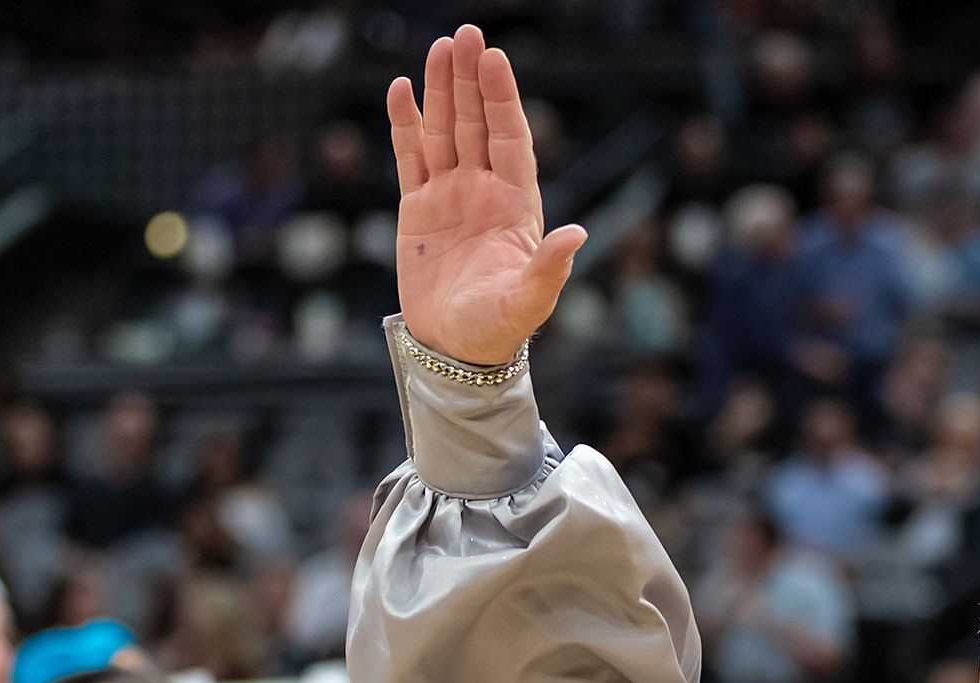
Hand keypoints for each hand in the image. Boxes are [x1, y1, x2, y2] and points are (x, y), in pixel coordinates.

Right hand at [387, 26, 586, 366]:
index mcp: (516, 205)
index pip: (510, 139)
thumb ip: (550, 268)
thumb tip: (578, 234)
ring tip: (439, 47)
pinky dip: (405, 124)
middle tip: (466, 34)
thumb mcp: (528, 302)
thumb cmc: (498, 330)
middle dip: (471, 80)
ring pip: (445, 131)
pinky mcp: (417, 208)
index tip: (494, 60)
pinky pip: (410, 157)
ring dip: (442, 90)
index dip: (502, 100)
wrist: (455, 351)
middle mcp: (484, 191)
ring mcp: (450, 196)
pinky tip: (401, 90)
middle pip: (477, 123)